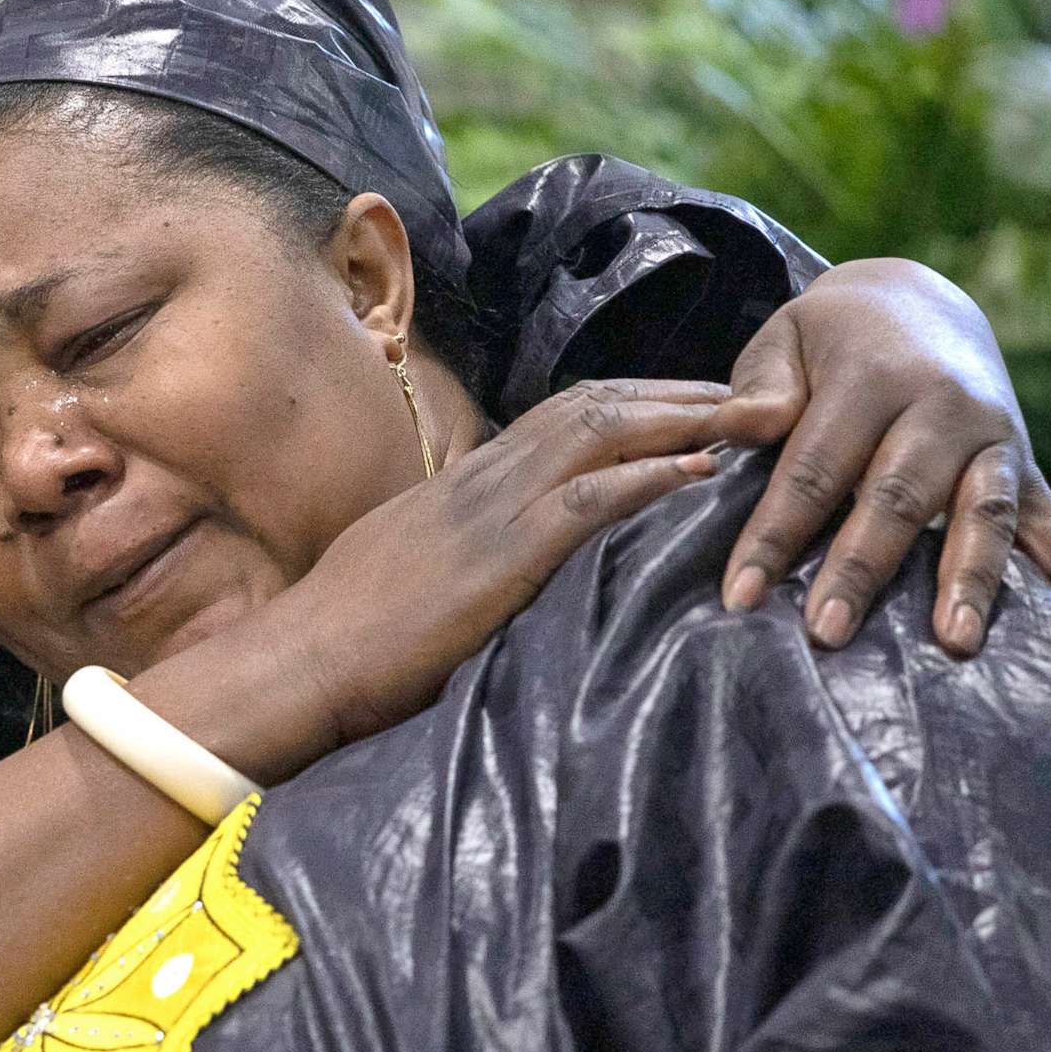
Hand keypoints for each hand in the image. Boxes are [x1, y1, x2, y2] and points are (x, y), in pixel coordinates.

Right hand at [246, 380, 727, 763]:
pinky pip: (588, 499)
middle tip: (749, 391)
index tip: (691, 403)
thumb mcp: (408, 571)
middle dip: (676, 394)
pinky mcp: (500, 556)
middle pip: (592, 406)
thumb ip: (459, 554)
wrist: (301, 660)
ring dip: (681, 417)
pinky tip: (701, 469)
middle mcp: (482, 479)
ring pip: (599, 432)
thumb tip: (497, 565)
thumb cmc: (346, 636)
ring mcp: (490, 511)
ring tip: (749, 414)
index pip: (559, 417)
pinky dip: (650, 476)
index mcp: (463, 484)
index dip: (632, 402)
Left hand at [710, 258, 1050, 669]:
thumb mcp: (786, 340)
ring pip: (986, 517)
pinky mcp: (1032, 477)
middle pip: (899, 497)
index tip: (740, 596)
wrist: (920, 302)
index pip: (815, 467)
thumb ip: (760, 390)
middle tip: (826, 631)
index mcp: (874, 378)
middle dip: (862, 568)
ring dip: (971, 582)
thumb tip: (736, 430)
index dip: (774, 534)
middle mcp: (946, 410)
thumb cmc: (830, 340)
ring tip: (956, 644)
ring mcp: (998, 446)